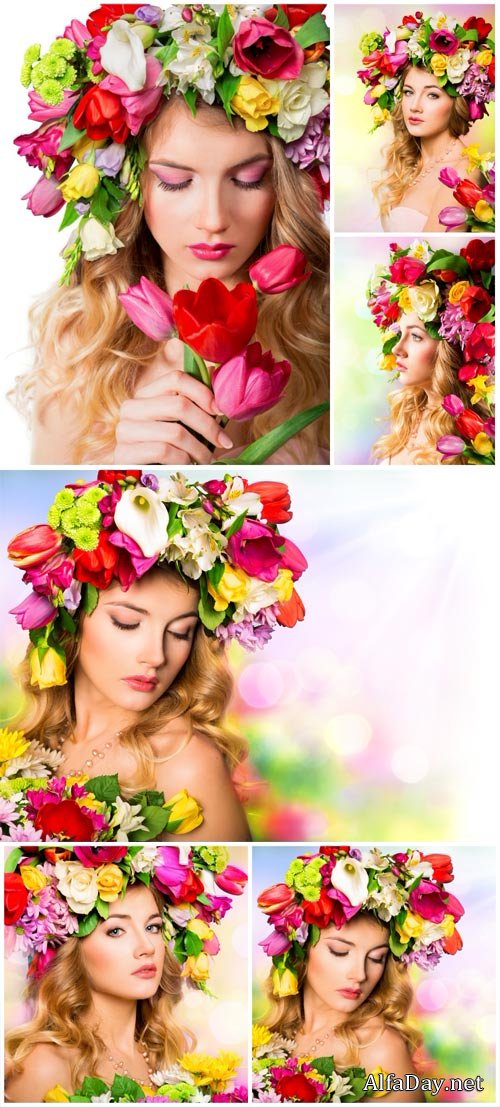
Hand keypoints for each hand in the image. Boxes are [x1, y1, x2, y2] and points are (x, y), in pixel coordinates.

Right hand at [113, 370, 233, 462]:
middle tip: (224, 442)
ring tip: (208, 460)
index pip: (176, 379)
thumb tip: (218, 381)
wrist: (139, 482)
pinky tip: (189, 467)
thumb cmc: (167, 453)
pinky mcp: (124, 454)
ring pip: (175, 432)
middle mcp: (131, 408)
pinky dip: (183, 460)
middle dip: (208, 425)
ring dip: (199, 449)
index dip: (203, 392)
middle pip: (179, 405)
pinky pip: (164, 451)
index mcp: (145, 395)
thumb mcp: (181, 426)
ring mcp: (125, 430)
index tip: (221, 411)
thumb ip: (194, 406)